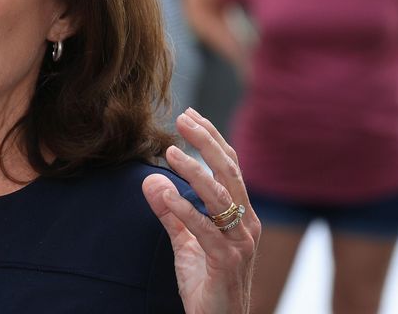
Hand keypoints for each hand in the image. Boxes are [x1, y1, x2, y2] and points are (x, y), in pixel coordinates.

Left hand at [142, 108, 259, 313]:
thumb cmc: (208, 283)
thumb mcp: (186, 242)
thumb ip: (171, 213)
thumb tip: (150, 180)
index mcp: (241, 214)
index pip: (230, 167)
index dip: (212, 139)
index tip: (191, 115)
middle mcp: (246, 223)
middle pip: (229, 173)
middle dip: (206, 143)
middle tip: (183, 119)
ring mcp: (240, 242)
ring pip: (220, 197)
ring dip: (194, 172)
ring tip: (170, 152)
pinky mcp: (227, 261)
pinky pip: (206, 230)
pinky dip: (186, 210)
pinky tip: (167, 195)